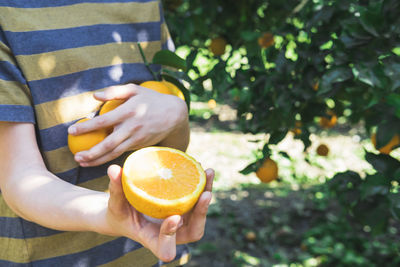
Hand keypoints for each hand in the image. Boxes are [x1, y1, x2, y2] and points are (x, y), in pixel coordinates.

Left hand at [68, 83, 188, 166]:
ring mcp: (137, 138)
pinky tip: (98, 159)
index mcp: (128, 111)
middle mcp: (132, 127)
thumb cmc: (151, 99)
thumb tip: (94, 96)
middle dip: (91, 153)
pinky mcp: (140, 145)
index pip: (103, 122)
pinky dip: (109, 158)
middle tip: (76, 157)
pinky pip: (122, 152)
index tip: (71, 131)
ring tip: (82, 162)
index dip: (86, 127)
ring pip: (115, 153)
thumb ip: (114, 91)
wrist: (174, 115)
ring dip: (98, 160)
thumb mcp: (134, 89)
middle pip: (108, 144)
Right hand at [104, 165, 213, 261]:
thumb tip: (113, 169)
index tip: (173, 217)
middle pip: (193, 231)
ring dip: (206, 194)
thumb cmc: (119, 213)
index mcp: (152, 240)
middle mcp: (171, 234)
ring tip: (208, 173)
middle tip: (205, 195)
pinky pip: (198, 200)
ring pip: (200, 214)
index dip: (171, 235)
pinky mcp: (185, 210)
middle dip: (201, 214)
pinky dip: (202, 186)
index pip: (165, 248)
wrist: (128, 214)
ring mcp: (181, 223)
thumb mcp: (115, 204)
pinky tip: (202, 169)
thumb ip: (115, 189)